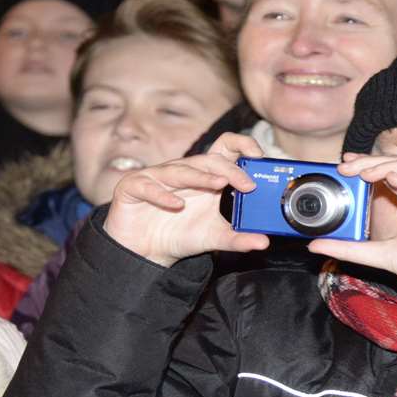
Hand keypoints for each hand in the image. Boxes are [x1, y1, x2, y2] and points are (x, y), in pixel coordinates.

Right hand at [103, 133, 270, 266]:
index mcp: (205, 177)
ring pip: (180, 170)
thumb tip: (263, 243)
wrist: (144, 251)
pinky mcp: (133, 187)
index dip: (242, 145)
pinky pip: (148, 186)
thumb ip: (237, 238)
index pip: (225, 149)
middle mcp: (183, 172)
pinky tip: (176, 205)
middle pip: (208, 159)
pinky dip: (162, 195)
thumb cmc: (178, 235)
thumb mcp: (213, 238)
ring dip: (200, 176)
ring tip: (219, 184)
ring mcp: (157, 177)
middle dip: (229, 170)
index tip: (259, 158)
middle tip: (248, 185)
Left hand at [305, 154, 396, 287]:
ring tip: (367, 171)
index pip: (394, 173)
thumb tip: (314, 244)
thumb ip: (350, 249)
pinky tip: (396, 180)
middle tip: (348, 165)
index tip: (344, 164)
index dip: (370, 164)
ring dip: (393, 167)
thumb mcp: (381, 255)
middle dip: (375, 162)